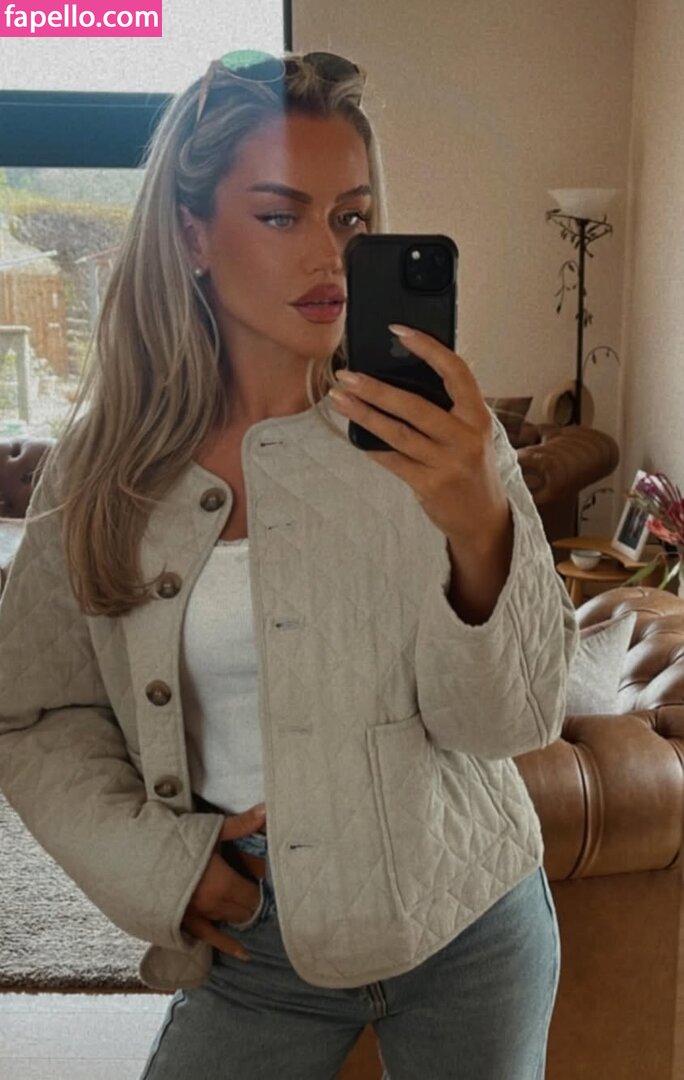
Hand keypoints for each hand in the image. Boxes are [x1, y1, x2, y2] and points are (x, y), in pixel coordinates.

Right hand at [181, 803, 266, 961]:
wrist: (131, 857)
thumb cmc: (173, 840)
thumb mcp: (209, 831)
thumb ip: (241, 824)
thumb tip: (267, 809)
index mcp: (222, 884)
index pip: (253, 893)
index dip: (261, 885)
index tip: (264, 876)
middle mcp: (212, 906)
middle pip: (244, 909)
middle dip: (252, 899)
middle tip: (255, 887)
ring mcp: (198, 917)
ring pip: (229, 920)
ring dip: (239, 913)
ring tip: (248, 907)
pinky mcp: (183, 924)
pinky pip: (210, 939)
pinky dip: (228, 945)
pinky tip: (243, 954)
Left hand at [329, 325, 509, 546]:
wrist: (482, 516)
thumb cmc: (471, 465)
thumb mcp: (472, 432)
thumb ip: (448, 407)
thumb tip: (400, 376)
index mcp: (478, 416)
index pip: (456, 372)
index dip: (428, 348)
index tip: (399, 331)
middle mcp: (466, 438)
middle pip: (415, 406)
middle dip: (376, 389)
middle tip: (347, 375)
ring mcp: (447, 463)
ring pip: (398, 433)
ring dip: (364, 414)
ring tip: (340, 398)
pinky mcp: (429, 485)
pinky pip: (393, 459)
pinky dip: (371, 446)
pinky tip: (354, 434)